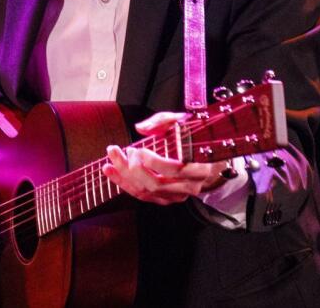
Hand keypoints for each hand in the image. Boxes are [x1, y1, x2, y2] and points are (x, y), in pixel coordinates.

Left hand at [100, 112, 224, 205]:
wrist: (208, 159)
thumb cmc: (194, 138)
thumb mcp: (183, 122)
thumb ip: (163, 121)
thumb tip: (141, 128)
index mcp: (199, 168)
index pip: (175, 170)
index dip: (154, 161)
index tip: (139, 149)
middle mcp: (189, 185)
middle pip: (156, 183)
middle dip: (132, 167)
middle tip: (120, 151)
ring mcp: (177, 195)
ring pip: (147, 191)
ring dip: (124, 176)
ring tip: (111, 160)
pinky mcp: (166, 198)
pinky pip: (143, 195)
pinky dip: (125, 184)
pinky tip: (113, 172)